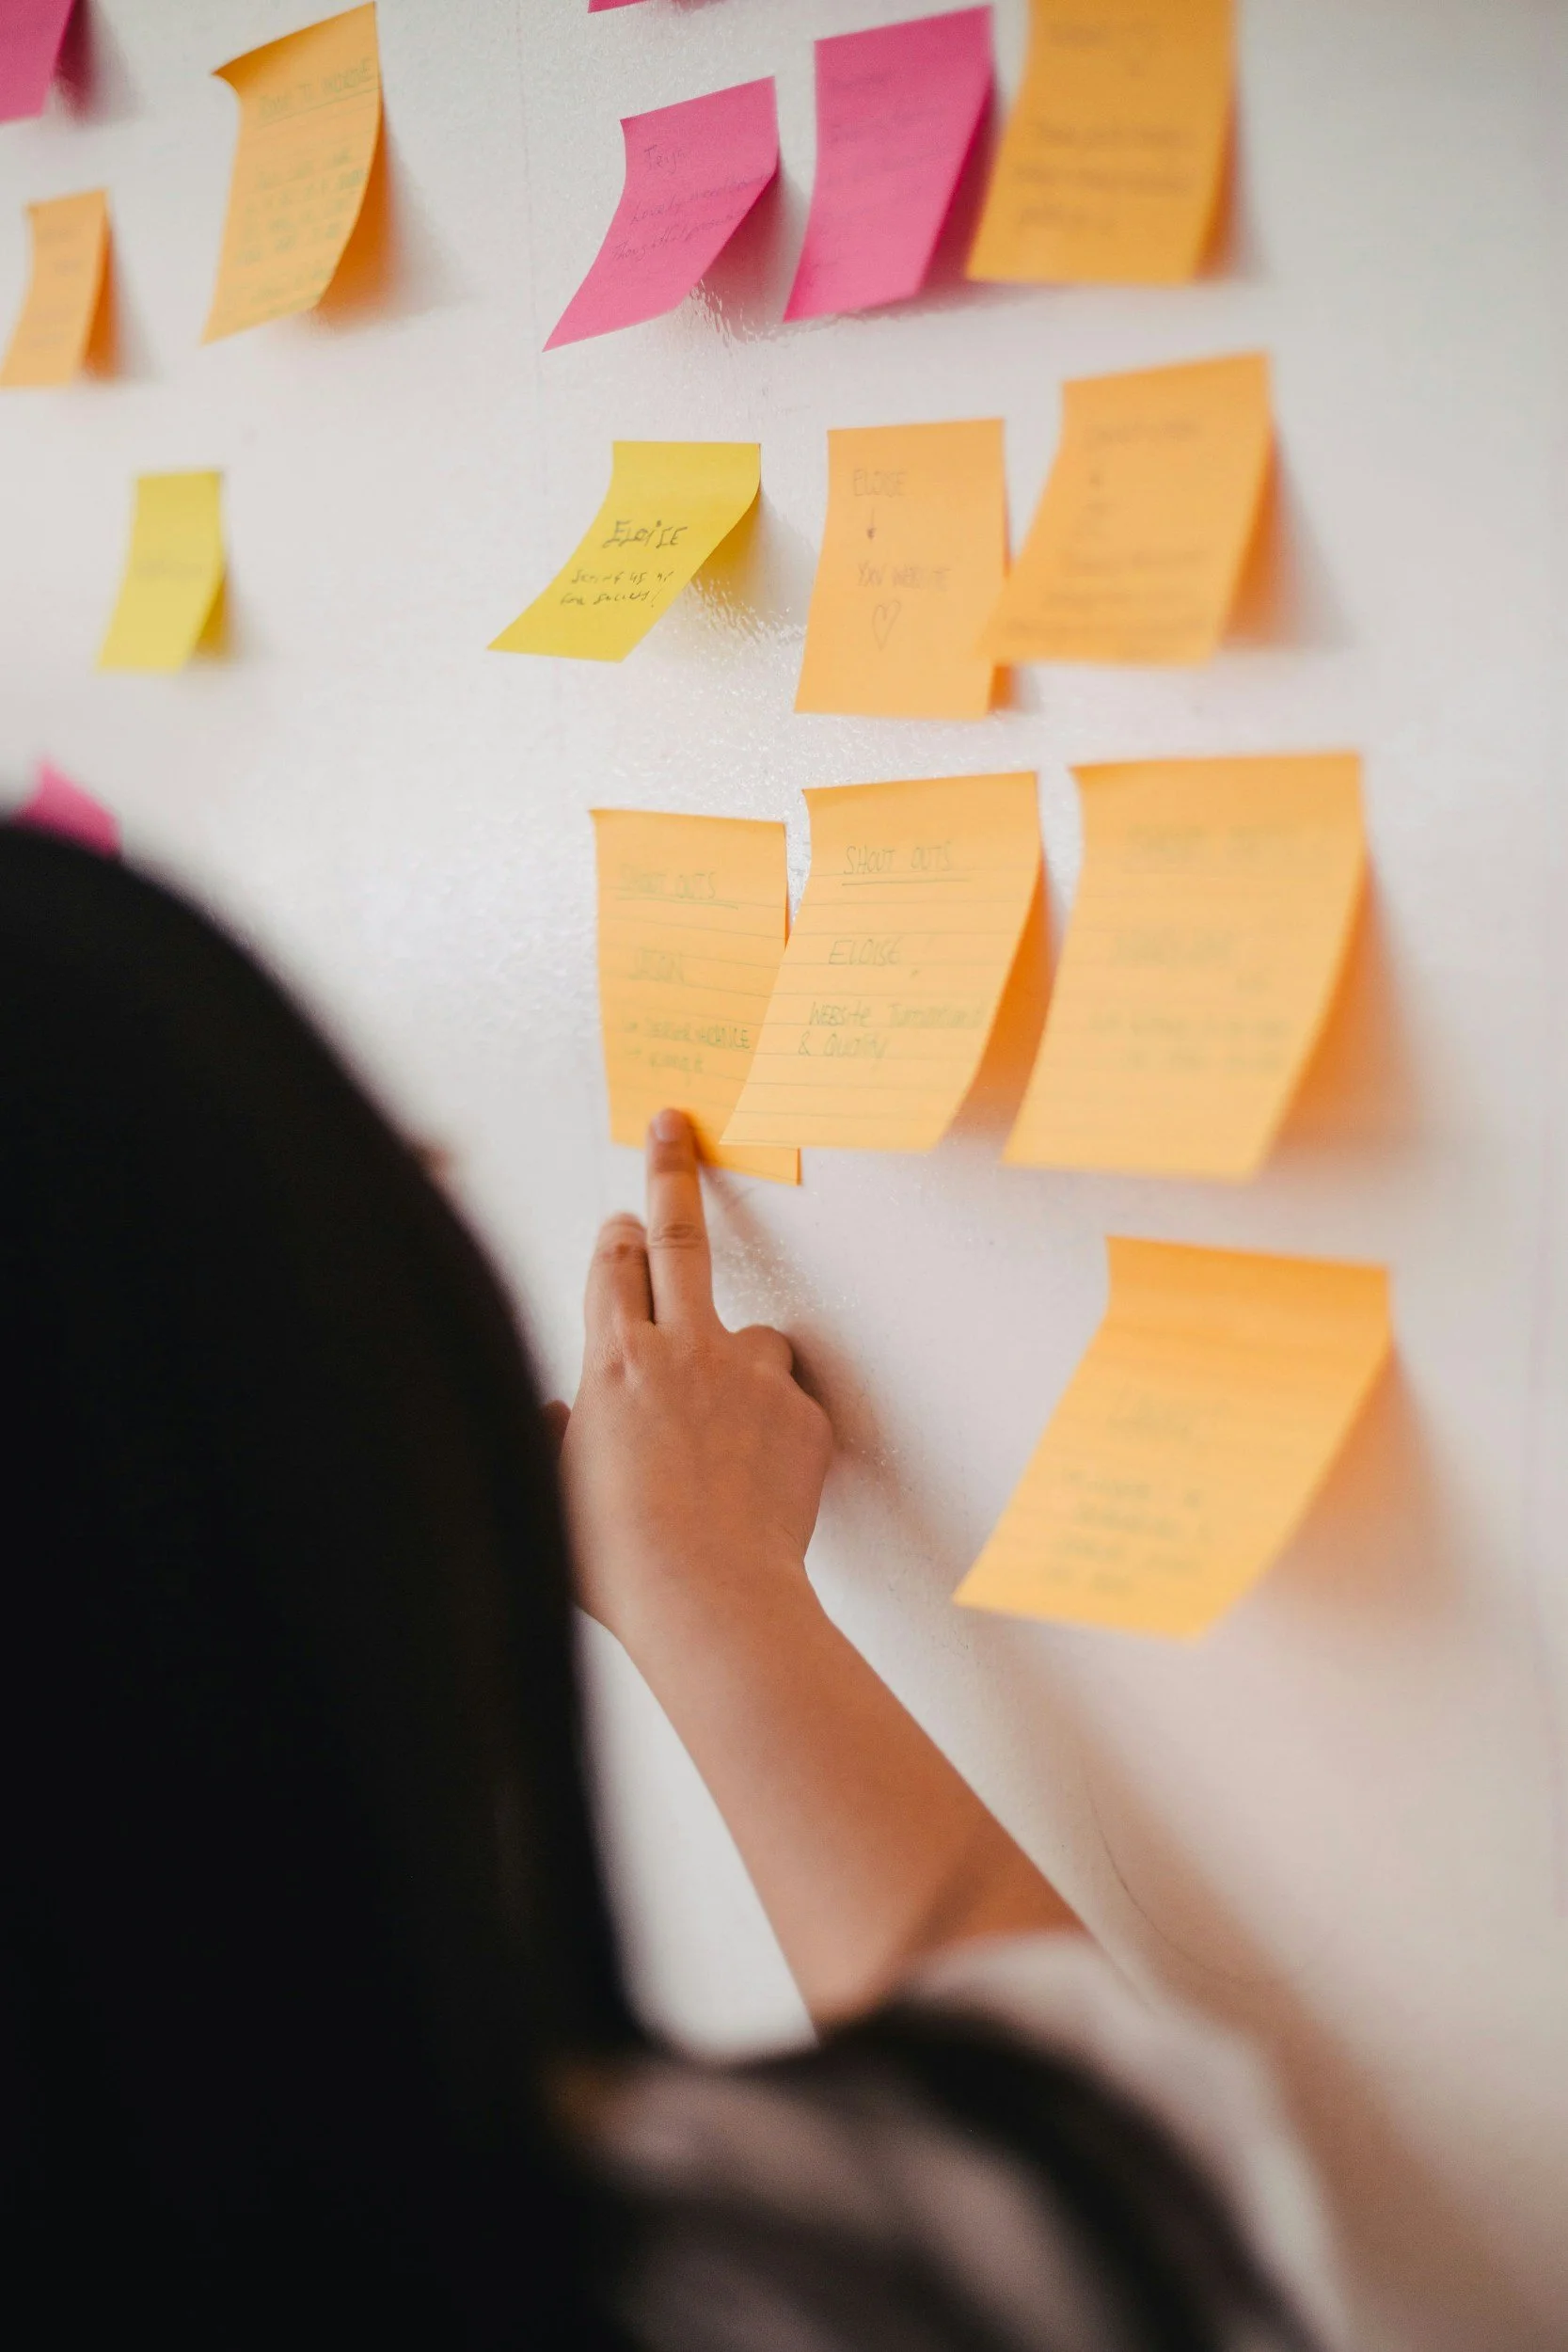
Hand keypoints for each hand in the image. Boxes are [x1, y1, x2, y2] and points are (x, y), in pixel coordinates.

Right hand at [557, 1111, 832, 1664]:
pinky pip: (789, 1404)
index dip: (613, 1238)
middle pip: (678, 1239)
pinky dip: (775, 1428)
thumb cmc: (619, 1562)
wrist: (709, 1599)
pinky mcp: (803, 1415)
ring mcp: (751, 1377)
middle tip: (677, 1126)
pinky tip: (759, 1480)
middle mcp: (683, 1351)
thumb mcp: (553, 1494)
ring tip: (728, 1425)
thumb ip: (555, 1438)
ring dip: (740, 1358)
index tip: (619, 1219)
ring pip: (753, 1335)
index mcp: (613, 1363)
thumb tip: (559, 1414)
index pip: (609, 1268)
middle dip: (672, 1174)